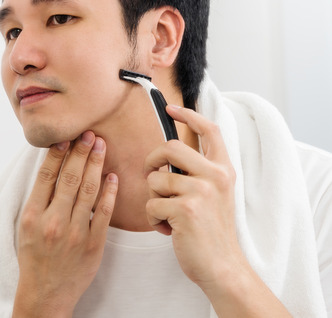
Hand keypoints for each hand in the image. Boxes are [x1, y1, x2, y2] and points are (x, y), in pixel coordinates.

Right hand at [13, 131, 117, 317]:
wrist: (45, 292)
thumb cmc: (34, 257)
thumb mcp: (26, 226)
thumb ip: (38, 199)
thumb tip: (51, 168)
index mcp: (32, 215)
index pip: (46, 176)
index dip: (57, 153)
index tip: (66, 137)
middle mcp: (53, 221)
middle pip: (69, 178)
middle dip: (81, 152)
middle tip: (89, 133)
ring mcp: (75, 232)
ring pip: (88, 190)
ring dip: (95, 165)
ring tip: (101, 146)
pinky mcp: (93, 244)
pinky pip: (104, 212)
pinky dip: (109, 192)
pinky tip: (112, 176)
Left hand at [144, 105, 289, 316]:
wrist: (222, 266)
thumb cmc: (211, 231)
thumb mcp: (214, 195)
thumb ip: (197, 172)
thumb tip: (167, 152)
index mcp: (223, 170)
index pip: (209, 130)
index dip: (188, 115)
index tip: (170, 108)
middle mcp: (215, 176)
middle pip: (169, 146)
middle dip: (151, 161)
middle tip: (154, 178)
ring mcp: (201, 191)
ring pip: (154, 178)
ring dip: (154, 199)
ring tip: (170, 215)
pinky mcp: (185, 208)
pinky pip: (151, 204)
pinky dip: (153, 219)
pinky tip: (170, 229)